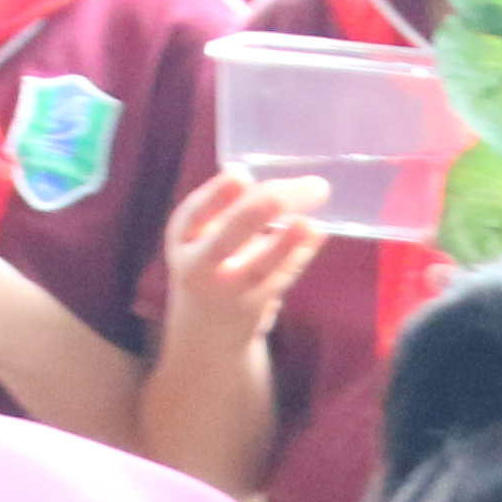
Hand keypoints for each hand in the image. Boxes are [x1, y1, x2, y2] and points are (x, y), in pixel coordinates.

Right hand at [161, 168, 329, 351]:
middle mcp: (199, 265)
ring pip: (258, 265)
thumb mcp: (204, 233)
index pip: (196, 212)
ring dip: (284, 244)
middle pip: (227, 238)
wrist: (205, 326)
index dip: (218, 195)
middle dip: (253, 215)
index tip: (241, 175)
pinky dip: (299, 254)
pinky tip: (317, 233)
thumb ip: (234, 207)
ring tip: (306, 224)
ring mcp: (228, 288)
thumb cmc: (211, 260)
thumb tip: (291, 183)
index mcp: (184, 236)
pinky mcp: (254, 304)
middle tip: (279, 197)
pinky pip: (280, 277)